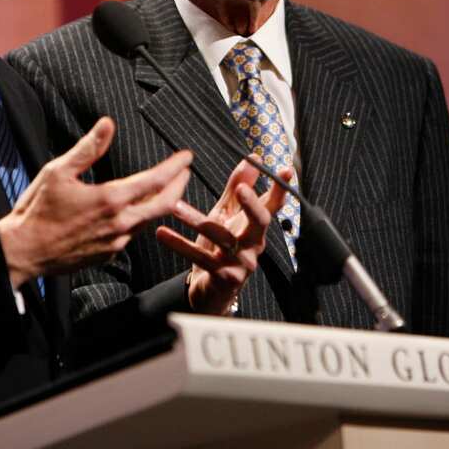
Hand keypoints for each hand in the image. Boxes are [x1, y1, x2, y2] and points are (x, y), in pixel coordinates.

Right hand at [0, 117, 191, 287]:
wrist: (22, 252)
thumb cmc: (36, 211)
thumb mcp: (58, 172)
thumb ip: (87, 148)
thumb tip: (107, 124)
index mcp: (110, 199)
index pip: (155, 181)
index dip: (174, 167)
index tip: (186, 157)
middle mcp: (119, 224)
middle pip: (164, 204)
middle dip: (179, 186)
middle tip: (185, 172)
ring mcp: (115, 243)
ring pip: (146, 220)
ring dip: (158, 203)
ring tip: (161, 190)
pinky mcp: (107, 255)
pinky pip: (129, 235)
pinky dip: (135, 220)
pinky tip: (128, 212)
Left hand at [155, 159, 288, 315]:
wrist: (211, 290)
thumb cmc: (220, 247)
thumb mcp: (227, 215)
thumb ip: (237, 188)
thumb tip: (251, 159)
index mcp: (256, 227)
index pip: (272, 205)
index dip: (280, 189)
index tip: (286, 170)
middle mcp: (254, 244)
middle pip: (260, 222)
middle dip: (252, 204)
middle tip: (241, 189)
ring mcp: (240, 262)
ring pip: (222, 237)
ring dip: (196, 220)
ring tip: (174, 206)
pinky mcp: (223, 276)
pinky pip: (200, 258)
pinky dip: (179, 244)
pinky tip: (162, 233)